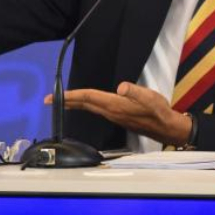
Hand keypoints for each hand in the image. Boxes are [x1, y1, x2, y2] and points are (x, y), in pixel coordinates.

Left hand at [47, 82, 192, 145]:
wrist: (166, 127)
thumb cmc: (159, 111)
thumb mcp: (150, 97)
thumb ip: (135, 91)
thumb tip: (121, 87)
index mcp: (114, 105)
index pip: (88, 97)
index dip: (71, 95)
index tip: (55, 97)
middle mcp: (110, 112)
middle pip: (84, 104)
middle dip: (66, 101)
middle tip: (48, 100)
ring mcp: (113, 115)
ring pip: (89, 107)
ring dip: (74, 103)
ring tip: (62, 100)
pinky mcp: (117, 116)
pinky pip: (96, 109)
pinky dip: (86, 104)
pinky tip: (85, 103)